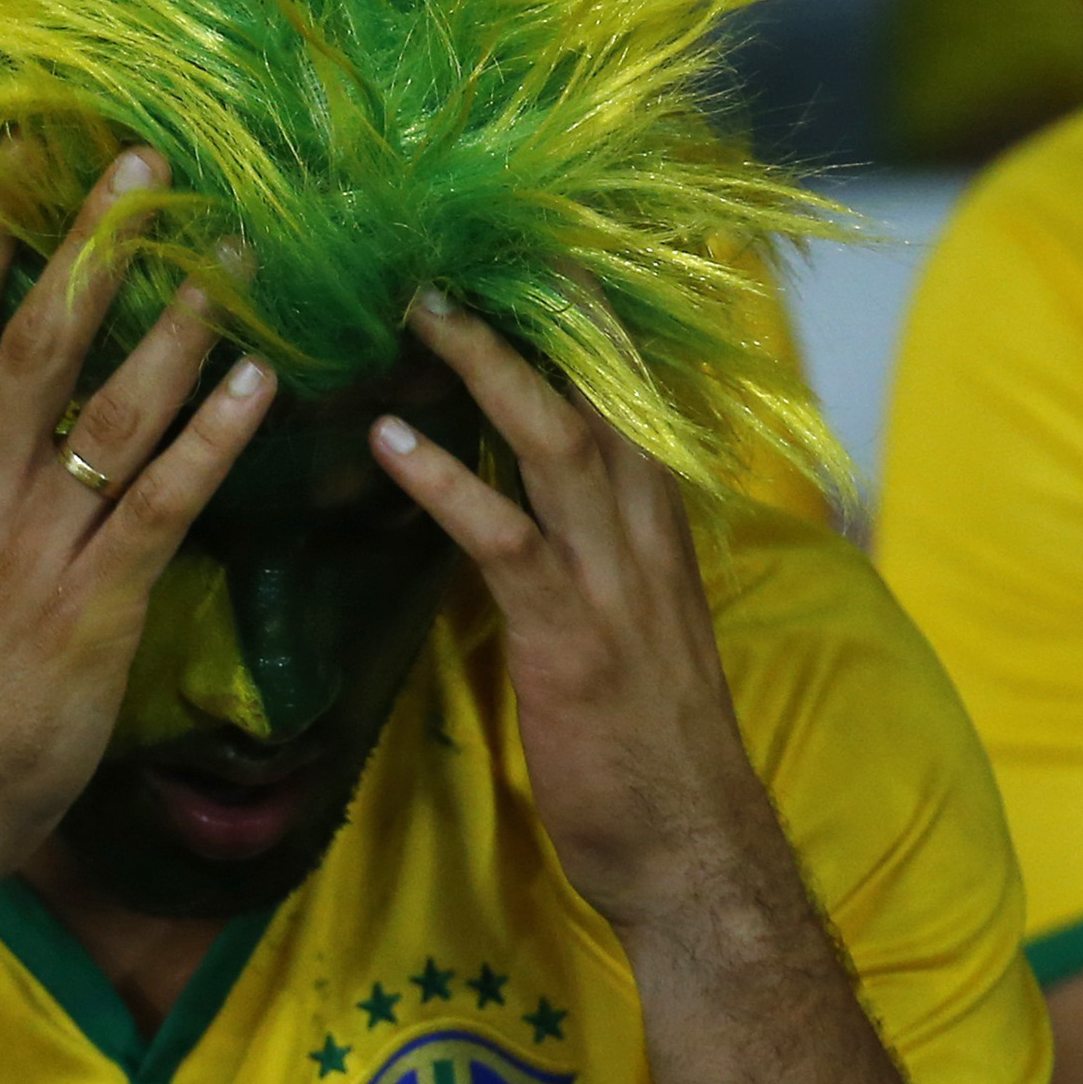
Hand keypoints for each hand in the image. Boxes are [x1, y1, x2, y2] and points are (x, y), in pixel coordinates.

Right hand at [0, 150, 277, 899]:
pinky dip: (214, 436)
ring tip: (235, 252)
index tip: (17, 142)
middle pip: (35, 336)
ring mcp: (35, 540)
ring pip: (112, 406)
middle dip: (91, 242)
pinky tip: (261, 384)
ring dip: (177, 322)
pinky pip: (164, 500)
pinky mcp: (95, 600)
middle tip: (146, 158)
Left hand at [363, 291, 777, 938]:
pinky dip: (446, 483)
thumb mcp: (625, 631)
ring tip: (415, 304)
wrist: (696, 856)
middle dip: (545, 302)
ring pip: (559, 439)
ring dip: (486, 365)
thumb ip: (586, 557)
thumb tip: (530, 504)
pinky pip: (506, 540)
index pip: (634, 392)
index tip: (539, 237)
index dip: (592, 312)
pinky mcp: (570, 638)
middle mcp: (646, 534)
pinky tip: (386, 443)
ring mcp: (613, 582)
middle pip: (605, 388)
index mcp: (656, 527)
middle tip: (472, 226)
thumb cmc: (646, 751)